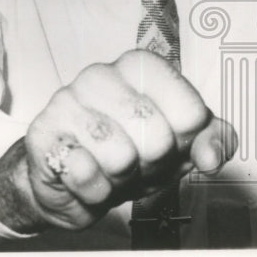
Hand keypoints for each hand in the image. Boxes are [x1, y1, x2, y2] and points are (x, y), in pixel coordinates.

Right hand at [0, 49, 236, 231]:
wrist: (78, 179)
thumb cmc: (133, 151)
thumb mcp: (183, 144)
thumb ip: (213, 141)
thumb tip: (212, 156)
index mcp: (143, 66)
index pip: (190, 111)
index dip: (185, 142)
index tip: (172, 143)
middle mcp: (102, 74)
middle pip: (156, 137)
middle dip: (153, 165)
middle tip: (138, 162)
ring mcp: (67, 101)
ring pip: (120, 157)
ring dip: (123, 179)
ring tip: (112, 169)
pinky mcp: (43, 135)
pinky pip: (86, 175)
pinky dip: (95, 190)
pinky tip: (89, 177)